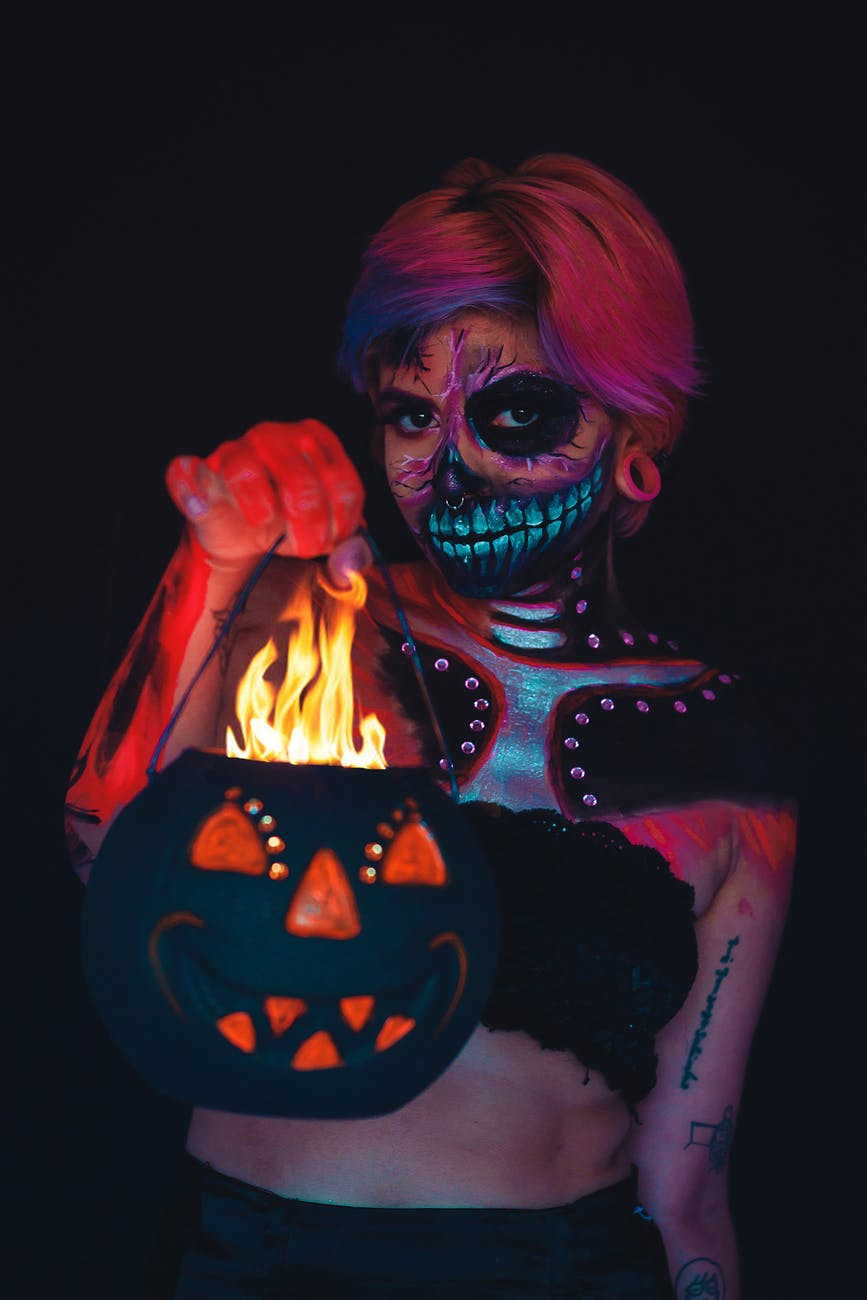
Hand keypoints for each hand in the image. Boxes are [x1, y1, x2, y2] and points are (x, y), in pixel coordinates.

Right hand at [165, 420, 369, 582]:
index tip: (333, 542)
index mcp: (316, 441)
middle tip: (305, 548)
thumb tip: (350, 566)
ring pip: (245, 470)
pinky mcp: (199, 472)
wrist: (246, 538)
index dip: (341, 521)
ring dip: (261, 511)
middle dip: (308, 525)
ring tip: (266, 530)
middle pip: (299, 478)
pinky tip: (204, 509)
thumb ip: (350, 553)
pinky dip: (192, 491)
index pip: (341, 480)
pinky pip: (186, 471)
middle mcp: (275, 436)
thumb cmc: (292, 525)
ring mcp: (234, 451)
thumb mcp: (329, 537)